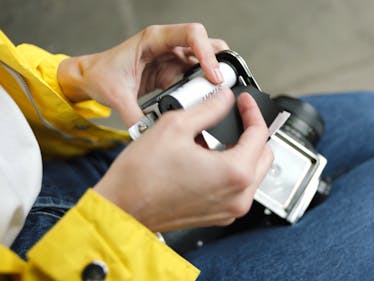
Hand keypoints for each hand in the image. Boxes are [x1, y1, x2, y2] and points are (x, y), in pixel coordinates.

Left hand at [58, 23, 228, 125]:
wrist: (91, 78)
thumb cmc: (101, 75)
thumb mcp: (116, 95)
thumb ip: (134, 116)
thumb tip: (149, 134)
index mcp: (154, 39)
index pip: (191, 34)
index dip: (207, 53)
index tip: (213, 75)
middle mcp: (168, 45)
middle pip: (206, 43)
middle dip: (219, 61)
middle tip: (223, 84)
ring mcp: (173, 58)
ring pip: (205, 59)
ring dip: (214, 74)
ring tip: (218, 94)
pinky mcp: (173, 72)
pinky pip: (195, 76)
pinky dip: (203, 87)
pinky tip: (205, 101)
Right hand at [94, 89, 272, 231]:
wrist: (121, 208)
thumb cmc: (141, 177)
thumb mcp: (176, 126)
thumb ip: (209, 108)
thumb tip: (224, 99)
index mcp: (235, 173)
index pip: (259, 134)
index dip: (252, 111)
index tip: (244, 102)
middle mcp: (239, 196)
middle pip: (264, 156)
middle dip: (254, 132)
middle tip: (238, 116)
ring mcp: (230, 210)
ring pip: (253, 173)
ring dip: (244, 151)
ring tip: (222, 135)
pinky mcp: (218, 216)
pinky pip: (237, 188)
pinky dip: (232, 170)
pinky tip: (212, 156)